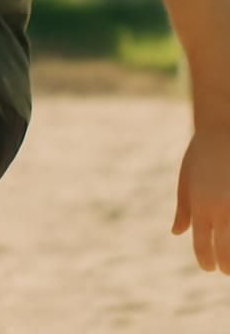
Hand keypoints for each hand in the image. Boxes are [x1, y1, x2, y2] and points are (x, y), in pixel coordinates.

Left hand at [173, 129, 229, 273]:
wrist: (223, 129)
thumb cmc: (202, 153)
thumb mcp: (186, 180)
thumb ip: (185, 210)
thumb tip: (177, 233)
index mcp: (200, 206)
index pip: (202, 244)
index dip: (206, 260)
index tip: (209, 268)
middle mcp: (221, 209)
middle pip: (226, 250)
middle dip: (226, 264)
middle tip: (226, 271)